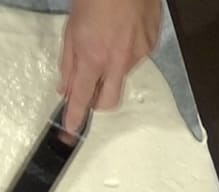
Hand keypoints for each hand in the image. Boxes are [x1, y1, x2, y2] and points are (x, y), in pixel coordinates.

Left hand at [58, 0, 161, 133]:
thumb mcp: (70, 32)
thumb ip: (68, 66)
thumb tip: (66, 89)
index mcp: (93, 58)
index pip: (82, 99)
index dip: (75, 118)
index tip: (71, 132)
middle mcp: (118, 62)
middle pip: (110, 102)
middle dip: (98, 104)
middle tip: (89, 92)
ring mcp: (138, 54)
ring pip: (122, 78)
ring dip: (110, 72)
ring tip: (105, 46)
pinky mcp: (152, 45)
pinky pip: (135, 60)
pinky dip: (124, 56)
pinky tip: (120, 37)